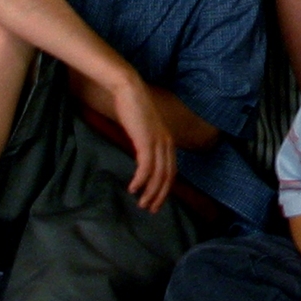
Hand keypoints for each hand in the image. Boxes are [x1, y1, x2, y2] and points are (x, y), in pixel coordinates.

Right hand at [108, 73, 177, 211]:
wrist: (129, 90)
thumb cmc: (133, 109)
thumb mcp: (143, 130)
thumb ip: (146, 144)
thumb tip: (142, 160)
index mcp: (168, 141)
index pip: (171, 171)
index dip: (165, 189)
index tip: (156, 202)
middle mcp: (167, 142)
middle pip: (168, 176)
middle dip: (160, 195)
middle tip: (150, 210)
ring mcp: (158, 141)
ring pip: (158, 174)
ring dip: (150, 192)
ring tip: (141, 204)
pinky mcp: (146, 140)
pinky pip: (146, 166)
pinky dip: (140, 180)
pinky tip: (132, 188)